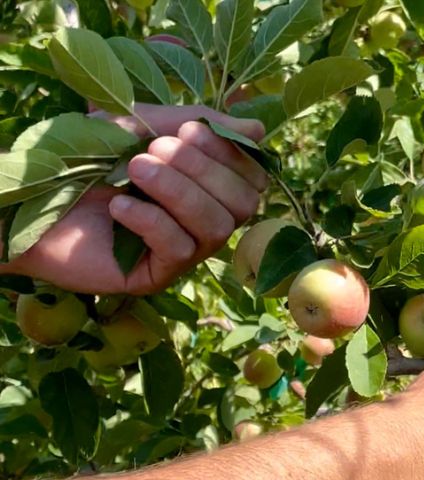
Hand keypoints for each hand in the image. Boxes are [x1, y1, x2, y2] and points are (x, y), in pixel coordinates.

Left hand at [2, 105, 267, 294]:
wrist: (29, 196)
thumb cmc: (87, 157)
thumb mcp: (144, 126)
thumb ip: (198, 124)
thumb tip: (259, 132)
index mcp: (209, 186)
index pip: (253, 177)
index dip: (231, 154)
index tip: (191, 130)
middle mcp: (204, 221)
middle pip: (242, 204)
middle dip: (201, 171)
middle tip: (153, 150)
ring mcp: (183, 252)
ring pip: (215, 229)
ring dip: (177, 193)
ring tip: (134, 169)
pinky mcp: (155, 276)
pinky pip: (179, 251)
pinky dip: (151, 221)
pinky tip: (118, 207)